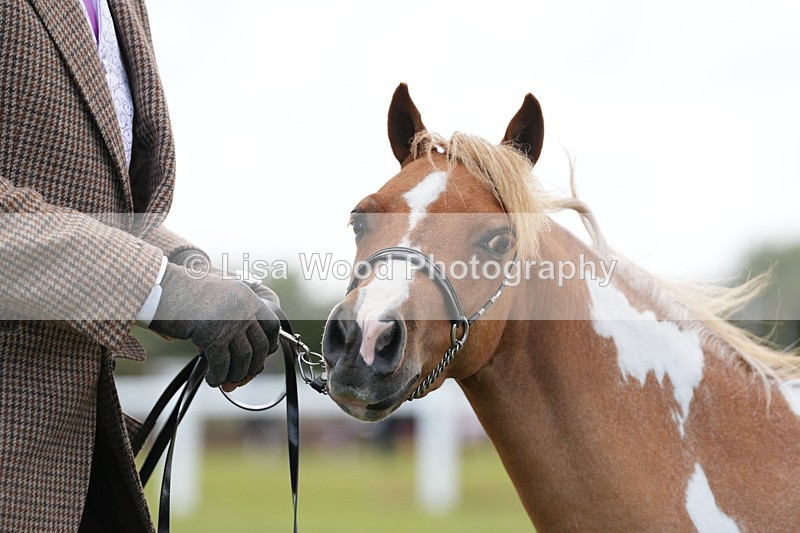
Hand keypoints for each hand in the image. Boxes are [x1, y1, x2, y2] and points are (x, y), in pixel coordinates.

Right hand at [148, 264, 280, 390]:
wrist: (160, 287)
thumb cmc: (184, 293)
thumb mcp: (218, 296)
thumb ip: (234, 314)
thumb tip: (241, 348)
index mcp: (247, 296)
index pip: (272, 325)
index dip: (269, 345)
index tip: (260, 357)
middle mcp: (244, 308)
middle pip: (260, 346)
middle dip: (253, 366)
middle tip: (241, 378)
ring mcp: (230, 321)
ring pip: (243, 358)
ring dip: (235, 374)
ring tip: (225, 382)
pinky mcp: (212, 335)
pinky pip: (222, 364)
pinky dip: (218, 376)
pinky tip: (212, 380)